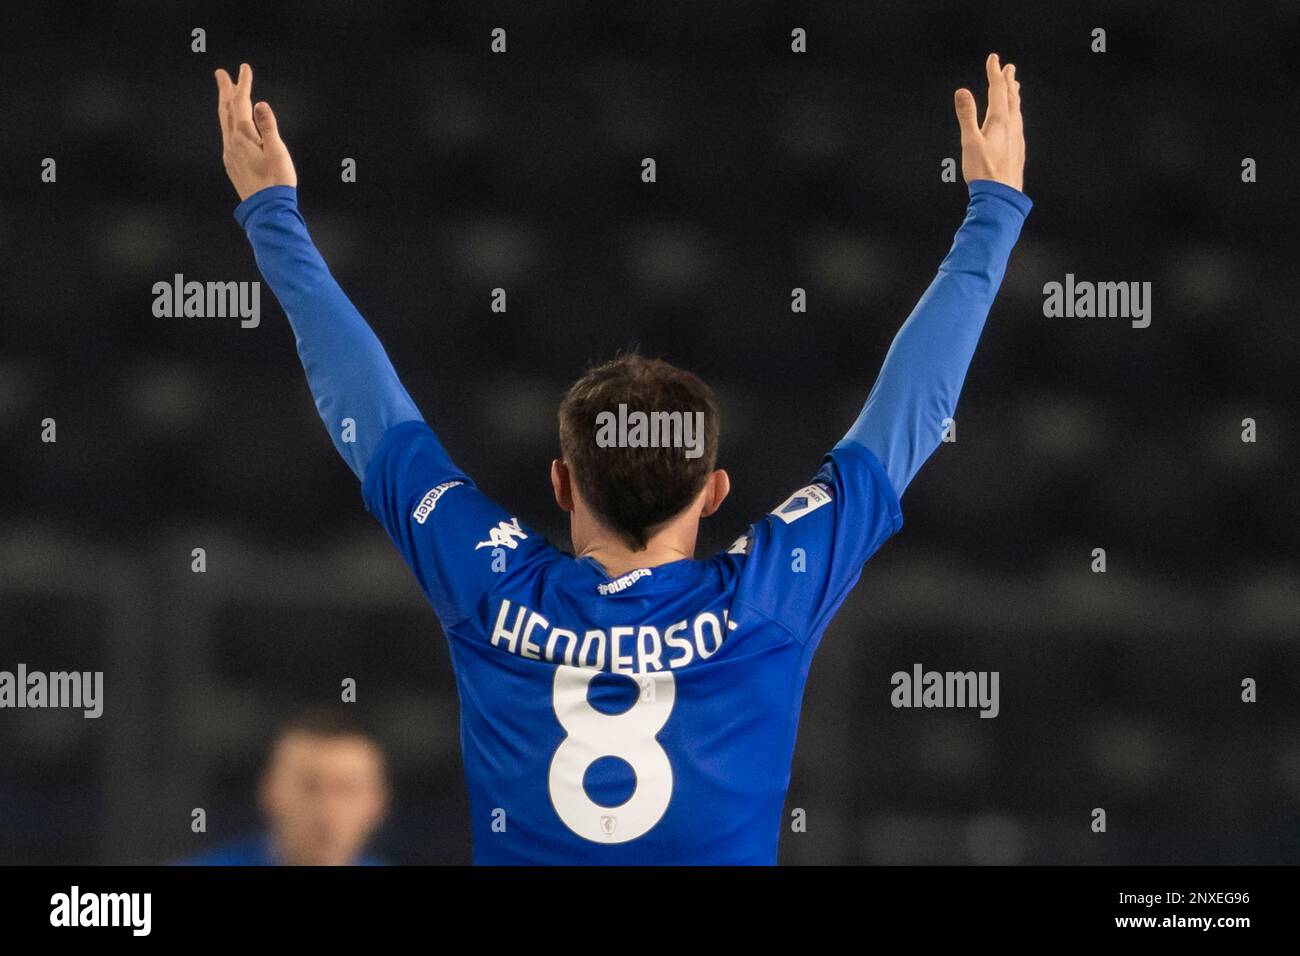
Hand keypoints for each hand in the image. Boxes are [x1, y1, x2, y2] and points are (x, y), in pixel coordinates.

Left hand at [215, 63, 296, 200]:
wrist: (267, 209)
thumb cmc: (277, 181)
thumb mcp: (277, 151)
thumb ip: (268, 126)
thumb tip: (259, 104)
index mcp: (242, 137)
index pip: (241, 103)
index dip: (243, 84)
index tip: (244, 67)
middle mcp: (231, 143)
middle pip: (226, 110)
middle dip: (225, 90)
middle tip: (220, 73)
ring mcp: (230, 155)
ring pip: (224, 123)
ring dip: (224, 105)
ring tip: (224, 94)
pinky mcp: (232, 165)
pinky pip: (227, 136)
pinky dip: (228, 122)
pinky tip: (231, 124)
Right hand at [954, 53, 1024, 192]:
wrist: (1001, 196)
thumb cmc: (983, 171)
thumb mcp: (970, 142)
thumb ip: (966, 116)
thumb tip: (962, 91)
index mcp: (999, 121)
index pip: (998, 90)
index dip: (995, 73)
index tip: (994, 58)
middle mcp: (1012, 126)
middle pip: (1011, 97)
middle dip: (1008, 81)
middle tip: (1009, 68)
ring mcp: (1016, 137)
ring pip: (1016, 110)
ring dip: (1014, 96)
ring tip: (1014, 88)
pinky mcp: (1017, 149)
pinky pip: (1018, 123)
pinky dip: (1015, 112)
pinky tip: (1014, 119)